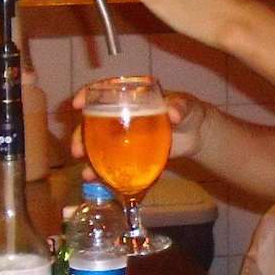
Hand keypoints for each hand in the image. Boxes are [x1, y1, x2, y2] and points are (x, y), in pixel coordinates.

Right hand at [70, 86, 208, 166]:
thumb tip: (173, 114)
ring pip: (99, 146)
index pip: (104, 91)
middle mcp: (121, 115)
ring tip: (87, 174)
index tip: (77, 104)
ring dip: (90, 160)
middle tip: (77, 150)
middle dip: (81, 136)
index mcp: (131, 96)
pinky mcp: (132, 154)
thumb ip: (179, 107)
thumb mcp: (185, 105)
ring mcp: (125, 136)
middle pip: (93, 123)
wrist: (197, 134)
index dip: (87, 95)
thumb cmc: (188, 111)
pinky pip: (115, 162)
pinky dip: (107, 172)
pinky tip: (100, 183)